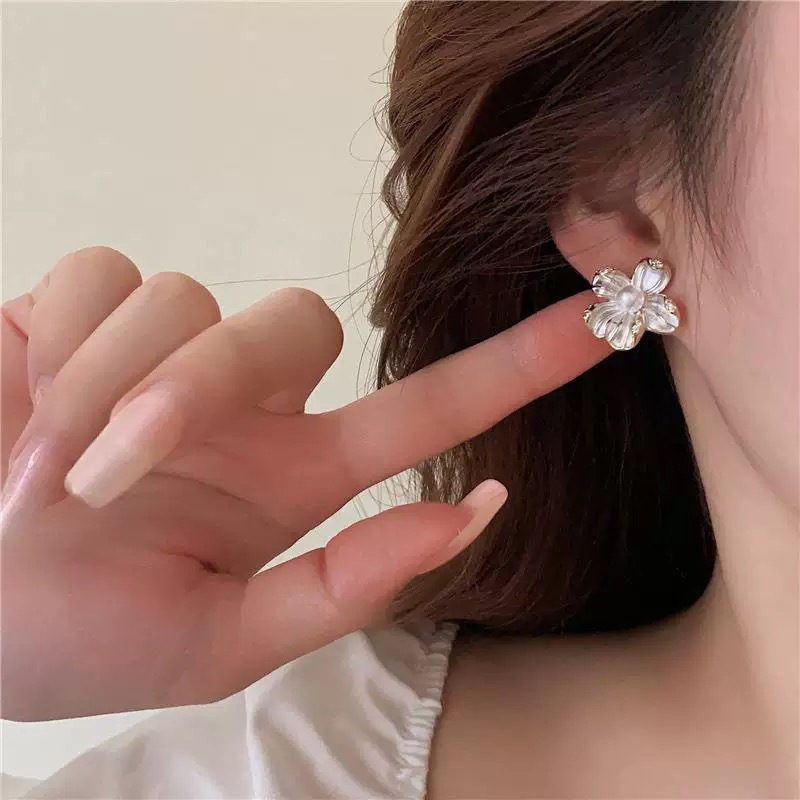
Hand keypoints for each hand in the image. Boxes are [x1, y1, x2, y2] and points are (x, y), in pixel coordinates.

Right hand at [0, 247, 606, 720]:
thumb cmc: (75, 637)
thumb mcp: (218, 645)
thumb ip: (346, 586)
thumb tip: (474, 516)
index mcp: (290, 476)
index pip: (429, 407)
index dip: (516, 364)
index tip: (602, 319)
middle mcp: (244, 402)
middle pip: (296, 321)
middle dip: (207, 386)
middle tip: (118, 472)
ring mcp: (165, 348)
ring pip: (190, 300)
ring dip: (115, 390)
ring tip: (47, 474)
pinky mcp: (78, 308)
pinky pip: (106, 278)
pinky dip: (65, 346)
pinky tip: (21, 401)